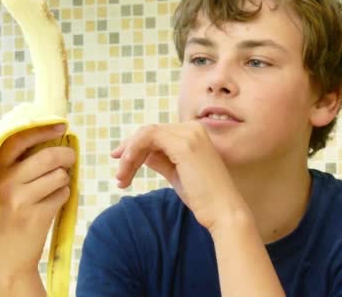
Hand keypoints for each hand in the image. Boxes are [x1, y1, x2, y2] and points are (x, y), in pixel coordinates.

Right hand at [0, 124, 75, 291]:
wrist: (3, 260)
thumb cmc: (3, 218)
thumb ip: (15, 166)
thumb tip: (48, 140)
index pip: (19, 140)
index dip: (43, 130)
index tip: (61, 126)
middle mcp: (5, 183)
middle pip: (48, 157)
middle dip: (66, 155)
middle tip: (70, 158)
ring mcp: (21, 201)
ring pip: (59, 176)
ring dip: (63, 179)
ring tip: (54, 187)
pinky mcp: (37, 216)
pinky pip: (63, 195)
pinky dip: (63, 196)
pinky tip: (51, 204)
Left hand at [111, 121, 246, 231]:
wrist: (223, 212)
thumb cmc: (203, 198)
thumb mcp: (176, 174)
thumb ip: (161, 160)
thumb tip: (141, 155)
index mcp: (194, 134)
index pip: (157, 134)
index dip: (135, 147)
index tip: (121, 164)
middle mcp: (193, 128)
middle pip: (149, 132)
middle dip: (129, 152)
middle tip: (118, 175)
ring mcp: (189, 134)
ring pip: (145, 134)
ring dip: (129, 156)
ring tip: (121, 179)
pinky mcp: (183, 144)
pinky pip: (148, 138)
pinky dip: (133, 153)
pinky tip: (127, 171)